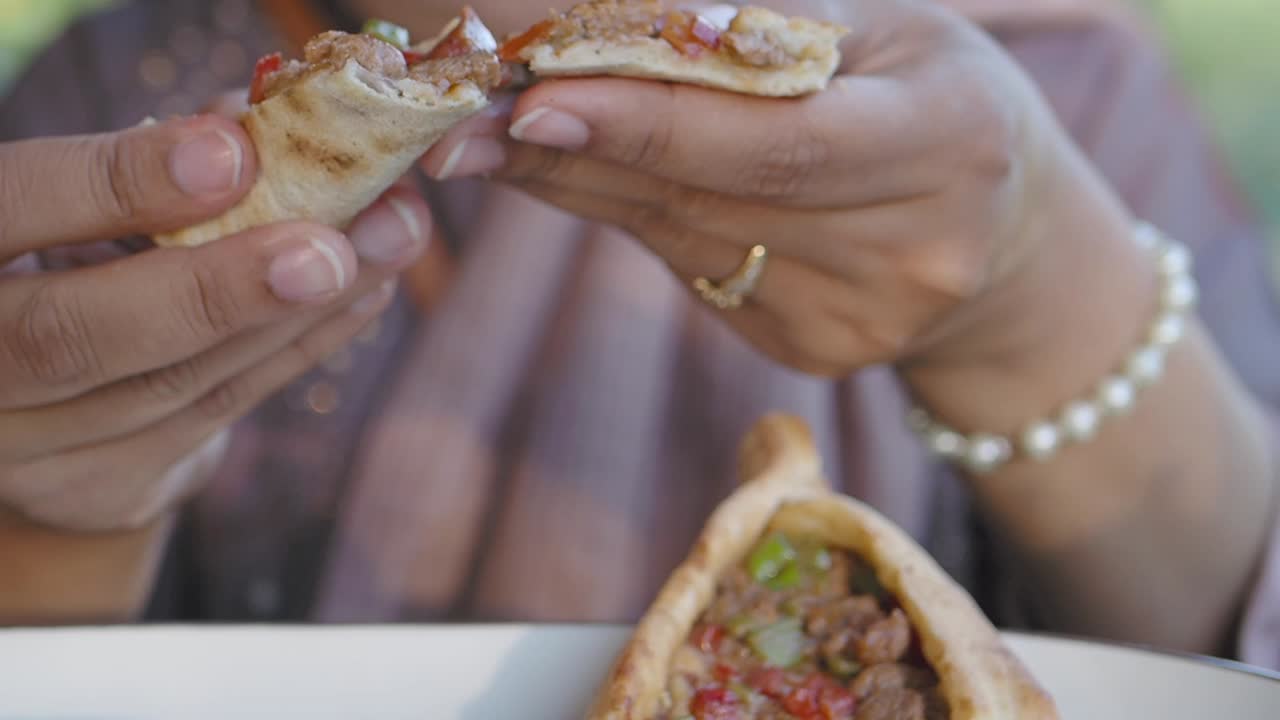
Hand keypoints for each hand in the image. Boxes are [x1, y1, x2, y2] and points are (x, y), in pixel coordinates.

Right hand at [0, 110, 430, 531]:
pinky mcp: (97, 490)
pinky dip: (301, 349)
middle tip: (329, 248)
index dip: (113, 185)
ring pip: (171, 384)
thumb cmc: (69, 264)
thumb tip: (272, 119)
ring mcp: (23, 446)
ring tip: (387, 244)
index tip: (231, 155)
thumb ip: (159, 162)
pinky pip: (216, 414)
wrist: (37, 409)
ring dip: (296, 313)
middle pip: (75, 334)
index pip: (11, 209)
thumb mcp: (85, 206)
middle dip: (216, 287)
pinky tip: (367, 295)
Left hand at [421, 0, 1139, 377]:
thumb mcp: (886, 33)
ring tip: (495, 138)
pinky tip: (581, 178)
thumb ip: (767, 37)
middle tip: (466, 120)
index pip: (777, 143)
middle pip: (709, 200)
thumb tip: (619, 31)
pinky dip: (631, 220)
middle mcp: (911, 252)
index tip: (535, 101)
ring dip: (579, 187)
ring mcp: (860, 320)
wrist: (1002, 232)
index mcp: (946, 143)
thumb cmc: (936, 97)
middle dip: (576, 155)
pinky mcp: (815, 351)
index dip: (651, 124)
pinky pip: (694, 272)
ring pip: (682, 242)